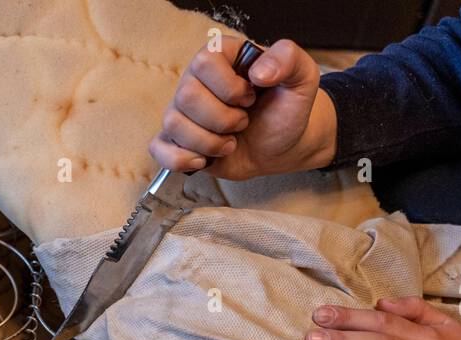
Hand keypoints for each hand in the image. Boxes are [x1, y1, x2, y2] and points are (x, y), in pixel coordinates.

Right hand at [149, 37, 336, 180]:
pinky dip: (180, 160)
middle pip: (186, 97)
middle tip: (243, 123)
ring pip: (173, 124)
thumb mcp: (302, 77)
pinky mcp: (178, 141)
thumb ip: (289, 60)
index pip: (204, 62)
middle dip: (222, 120)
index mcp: (221, 58)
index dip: (229, 88)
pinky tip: (204, 161)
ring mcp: (183, 112)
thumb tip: (259, 73)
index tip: (251, 98)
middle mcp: (196, 81)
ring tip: (231, 142)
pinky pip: (158, 148)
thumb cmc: (288, 109)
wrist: (283, 146)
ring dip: (209, 142)